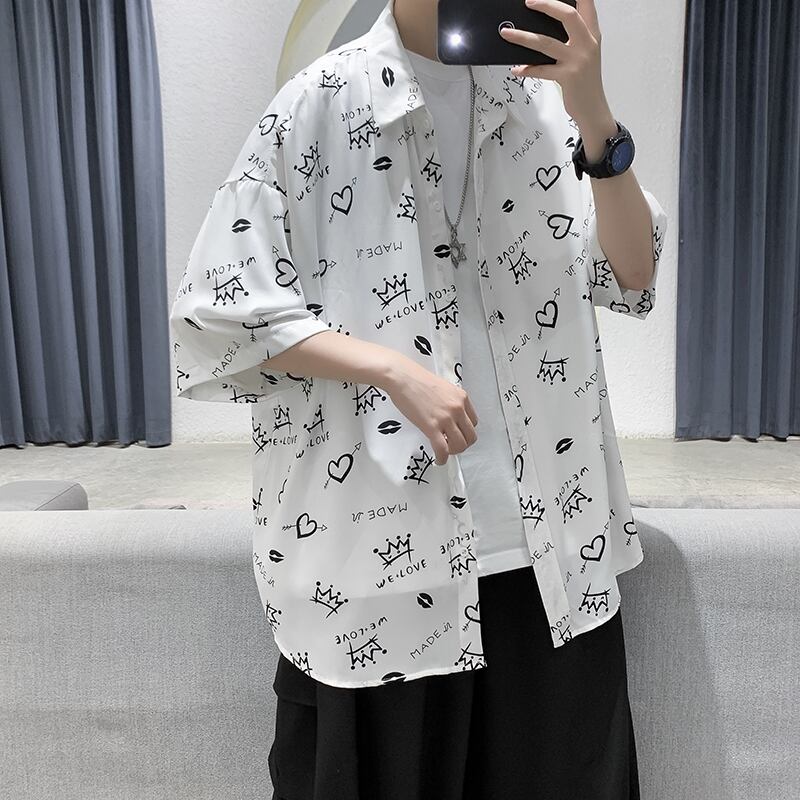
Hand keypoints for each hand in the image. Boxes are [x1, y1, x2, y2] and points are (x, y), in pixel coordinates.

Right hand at [384, 356, 478, 465]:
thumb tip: (449, 416)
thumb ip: (450, 402)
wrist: (402, 377)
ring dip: (453, 452)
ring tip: (445, 452)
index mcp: (461, 397)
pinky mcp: (432, 426)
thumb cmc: (416, 380)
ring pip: (460, 445)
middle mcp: (457, 408)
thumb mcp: (443, 388)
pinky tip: (438, 460)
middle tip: (453, 446)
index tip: (458, 434)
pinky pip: (443, 449)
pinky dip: (442, 458)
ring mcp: (446, 418)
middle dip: (463, 444)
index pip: (473, 422)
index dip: (465, 431)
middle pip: (470, 436)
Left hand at [499, 0, 609, 125]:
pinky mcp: (568, 77)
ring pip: (546, 43)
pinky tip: (516, 68)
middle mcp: (587, 44)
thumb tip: (546, 25)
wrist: (593, 107)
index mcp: (592, 34)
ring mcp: (577, 60)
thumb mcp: (585, 52)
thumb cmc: (585, 81)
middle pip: (568, 15)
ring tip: (507, 33)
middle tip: (528, 2)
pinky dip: (526, 69)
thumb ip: (574, 36)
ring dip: (523, 37)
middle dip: (546, 5)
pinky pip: (541, 70)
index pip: (587, 4)